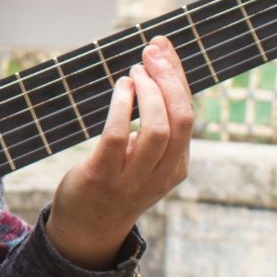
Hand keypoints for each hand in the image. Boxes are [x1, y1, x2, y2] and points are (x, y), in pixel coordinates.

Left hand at [47, 36, 192, 268]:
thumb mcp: (144, 157)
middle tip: (150, 53)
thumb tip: (158, 65)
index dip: (178, 77)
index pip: (188, 115)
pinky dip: (121, 107)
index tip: (164, 47)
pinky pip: (118, 137)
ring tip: (134, 71)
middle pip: (181, 121)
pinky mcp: (102, 178)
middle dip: (169, 81)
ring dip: (148, 93)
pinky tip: (120, 87)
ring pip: (157, 130)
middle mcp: (161, 174)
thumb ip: (155, 122)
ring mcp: (133, 179)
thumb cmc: (115, 181)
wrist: (87, 228)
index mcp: (177, 166)